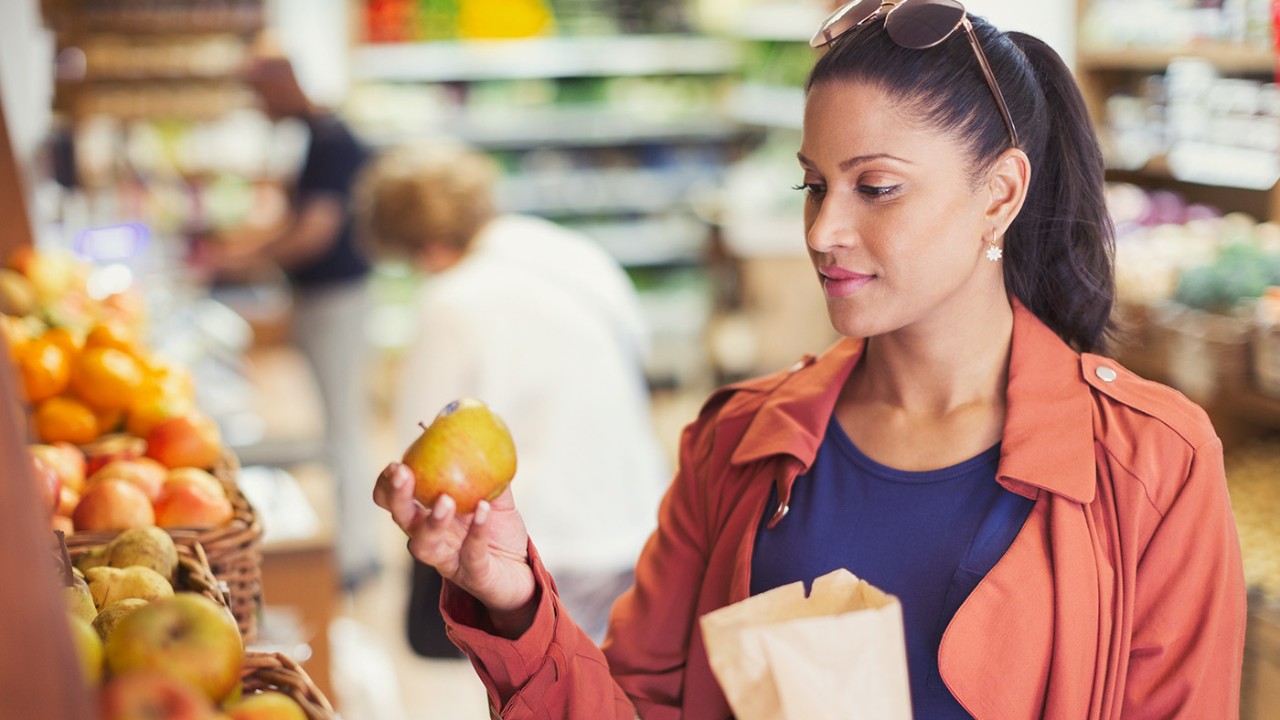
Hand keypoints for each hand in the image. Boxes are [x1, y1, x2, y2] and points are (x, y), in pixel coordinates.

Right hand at [372, 462, 536, 633]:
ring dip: (432, 521)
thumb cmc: (500, 532)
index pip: (393, 501)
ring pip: (424, 545)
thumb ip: (485, 468)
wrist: (522, 572)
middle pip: (401, 519)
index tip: (395, 464)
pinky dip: (475, 531)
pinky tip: (483, 509)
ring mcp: (449, 560)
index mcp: (427, 517)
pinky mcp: (473, 575)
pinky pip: (470, 554)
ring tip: (445, 499)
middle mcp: (431, 538)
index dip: (387, 485)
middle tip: (404, 473)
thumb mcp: (495, 495)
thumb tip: (475, 430)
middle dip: (397, 497)